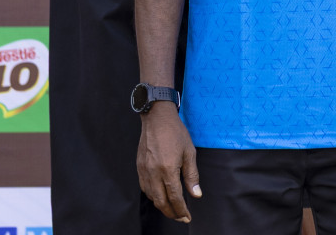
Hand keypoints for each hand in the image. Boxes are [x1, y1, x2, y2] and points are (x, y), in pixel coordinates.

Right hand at [138, 107, 200, 222]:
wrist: (157, 118)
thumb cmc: (175, 133)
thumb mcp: (189, 152)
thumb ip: (192, 176)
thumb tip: (196, 195)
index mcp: (168, 169)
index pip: (175, 197)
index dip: (181, 210)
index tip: (187, 217)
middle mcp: (154, 173)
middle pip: (161, 202)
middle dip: (171, 213)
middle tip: (180, 217)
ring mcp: (144, 170)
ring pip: (151, 197)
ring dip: (162, 206)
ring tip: (172, 209)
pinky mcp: (139, 167)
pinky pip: (144, 188)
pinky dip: (153, 196)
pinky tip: (160, 196)